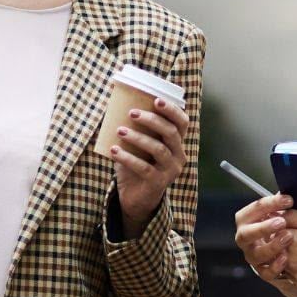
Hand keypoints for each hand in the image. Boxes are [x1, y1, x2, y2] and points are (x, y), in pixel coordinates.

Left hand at [108, 96, 189, 236]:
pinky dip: (127, 158)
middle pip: (171, 133)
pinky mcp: (159, 183)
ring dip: (137, 137)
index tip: (156, 100)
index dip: (172, 110)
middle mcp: (178, 155)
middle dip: (151, 120)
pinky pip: (144, 168)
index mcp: (176, 142)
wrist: (135, 197)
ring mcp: (170, 170)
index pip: (182, 122)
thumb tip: (114, 104)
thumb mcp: (136, 145)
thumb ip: (133, 128)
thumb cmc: (135, 164)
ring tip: (119, 130)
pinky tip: (114, 151)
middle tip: (131, 112)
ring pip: (158, 149)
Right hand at [235, 194, 296, 296]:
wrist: (281, 254)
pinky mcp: (262, 271)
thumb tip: (286, 194)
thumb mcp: (280, 215)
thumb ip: (281, 207)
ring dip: (271, 246)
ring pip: (255, 255)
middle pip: (245, 234)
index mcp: (247, 221)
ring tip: (288, 237)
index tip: (288, 200)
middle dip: (262, 228)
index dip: (269, 204)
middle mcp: (246, 239)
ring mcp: (253, 256)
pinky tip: (285, 258)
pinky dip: (274, 266)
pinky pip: (265, 272)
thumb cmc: (279, 228)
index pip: (253, 210)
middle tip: (281, 222)